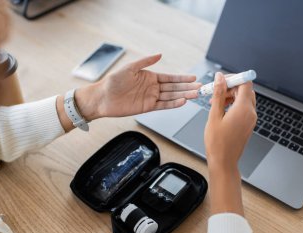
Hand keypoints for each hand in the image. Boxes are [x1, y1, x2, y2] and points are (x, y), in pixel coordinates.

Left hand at [75, 54, 200, 119]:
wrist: (103, 98)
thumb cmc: (113, 81)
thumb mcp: (130, 68)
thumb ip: (146, 62)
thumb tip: (159, 55)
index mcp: (150, 77)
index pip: (170, 78)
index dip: (182, 78)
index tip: (193, 78)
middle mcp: (152, 88)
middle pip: (173, 88)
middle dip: (187, 87)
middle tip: (199, 87)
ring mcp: (151, 98)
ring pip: (171, 97)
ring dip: (183, 96)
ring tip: (195, 94)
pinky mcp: (147, 107)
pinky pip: (163, 106)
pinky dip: (173, 104)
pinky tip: (182, 101)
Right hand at [205, 72, 256, 169]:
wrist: (224, 161)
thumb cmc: (217, 142)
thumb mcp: (214, 115)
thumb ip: (218, 94)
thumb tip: (220, 78)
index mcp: (243, 109)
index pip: (245, 83)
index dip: (233, 78)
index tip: (221, 80)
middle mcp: (251, 113)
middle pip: (245, 90)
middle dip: (230, 87)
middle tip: (215, 92)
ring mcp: (251, 119)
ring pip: (244, 98)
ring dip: (231, 96)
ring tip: (215, 102)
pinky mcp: (248, 124)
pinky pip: (244, 108)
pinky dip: (234, 104)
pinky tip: (221, 110)